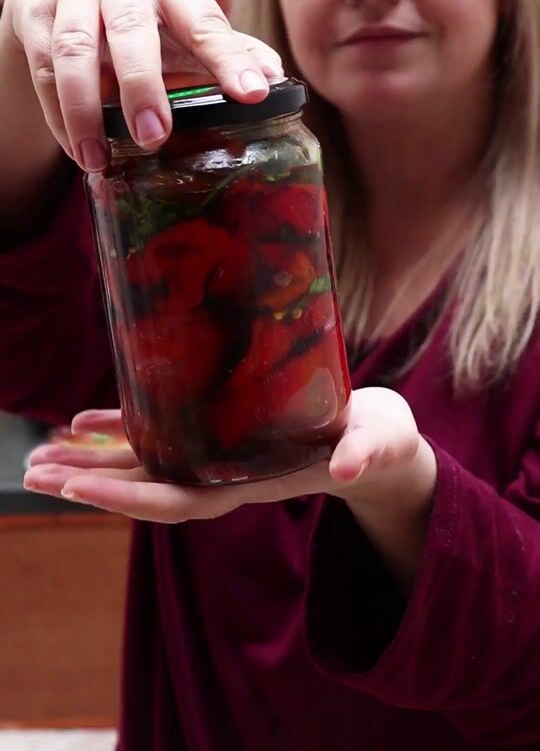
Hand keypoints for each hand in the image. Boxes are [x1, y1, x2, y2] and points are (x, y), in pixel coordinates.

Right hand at [4, 0, 282, 170]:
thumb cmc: (136, 20)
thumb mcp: (181, 29)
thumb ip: (225, 50)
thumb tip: (274, 78)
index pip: (204, 22)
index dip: (229, 58)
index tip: (254, 94)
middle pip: (131, 30)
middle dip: (143, 86)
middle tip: (155, 138)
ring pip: (74, 50)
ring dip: (85, 110)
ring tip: (98, 160)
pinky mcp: (34, 14)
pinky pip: (42, 69)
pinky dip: (58, 114)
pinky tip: (78, 149)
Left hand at [24, 388, 435, 526]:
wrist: (378, 443)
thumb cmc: (383, 442)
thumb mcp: (382, 442)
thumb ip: (367, 453)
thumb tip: (350, 467)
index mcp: (257, 481)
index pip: (181, 500)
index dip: (128, 498)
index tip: (76, 486)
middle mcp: (228, 476)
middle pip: (147, 490)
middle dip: (90, 484)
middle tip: (31, 475)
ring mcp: (220, 457)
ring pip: (146, 466)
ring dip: (92, 462)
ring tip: (38, 456)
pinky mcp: (221, 433)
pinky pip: (162, 435)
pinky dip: (120, 430)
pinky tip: (84, 419)